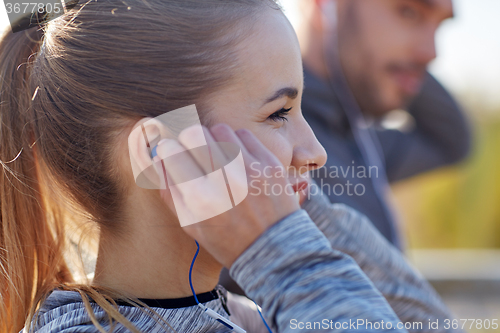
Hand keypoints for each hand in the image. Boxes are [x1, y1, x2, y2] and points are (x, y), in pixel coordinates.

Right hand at [155, 123, 300, 267]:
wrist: (273, 248)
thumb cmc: (227, 239)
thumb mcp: (190, 223)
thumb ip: (169, 191)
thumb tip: (159, 157)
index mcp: (200, 198)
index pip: (171, 151)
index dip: (167, 149)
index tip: (171, 152)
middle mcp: (224, 181)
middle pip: (194, 132)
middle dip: (188, 139)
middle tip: (193, 150)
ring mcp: (250, 170)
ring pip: (219, 130)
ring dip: (213, 139)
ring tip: (217, 155)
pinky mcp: (269, 164)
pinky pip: (244, 135)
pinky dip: (236, 142)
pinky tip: (237, 159)